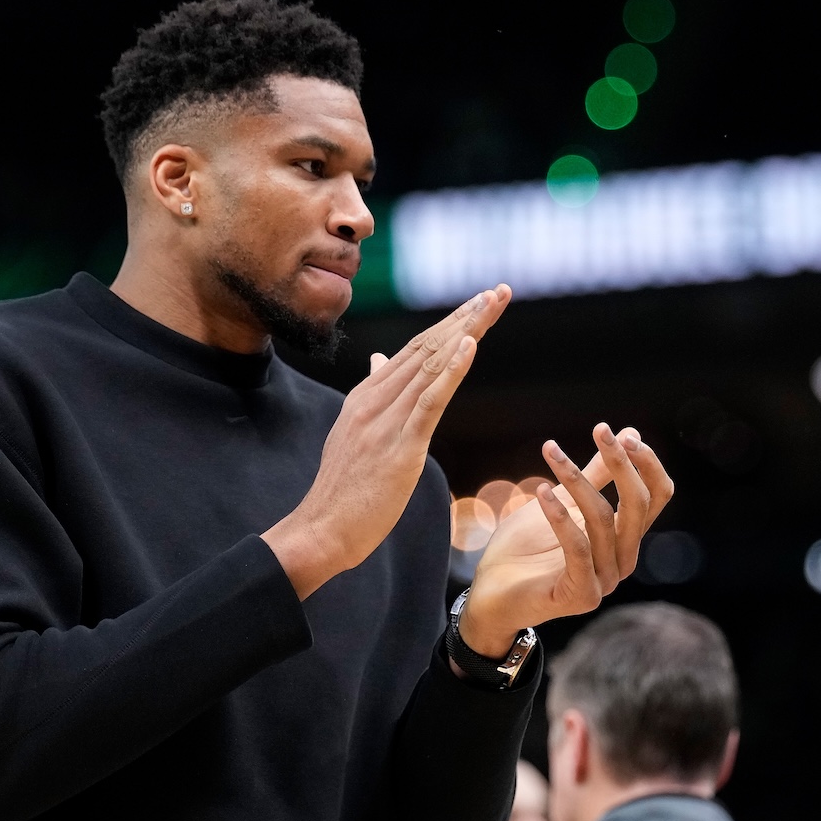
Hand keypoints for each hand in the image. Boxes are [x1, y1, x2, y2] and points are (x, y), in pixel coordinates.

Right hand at [264, 285, 512, 598]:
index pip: (414, 350)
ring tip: (493, 304)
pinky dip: (452, 370)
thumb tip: (378, 361)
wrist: (321, 529)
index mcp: (367, 397)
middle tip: (499, 291)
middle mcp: (374, 400)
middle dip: (465, 317)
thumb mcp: (354, 434)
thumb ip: (371, 396)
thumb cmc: (343, 491)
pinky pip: (429, 401)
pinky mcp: (399, 447)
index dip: (449, 324)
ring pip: (431, 365)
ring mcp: (385, 421)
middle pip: (427, 347)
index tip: (479, 302)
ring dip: (466, 331)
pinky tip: (470, 345)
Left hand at [457, 423, 673, 656]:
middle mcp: (622, 559)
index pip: (655, 496)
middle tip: (600, 430)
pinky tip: (541, 491)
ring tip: (551, 452)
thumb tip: (626, 432)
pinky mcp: (581, 595)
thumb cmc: (526, 547)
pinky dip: (560, 516)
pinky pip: (578, 548)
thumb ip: (595, 475)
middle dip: (621, 463)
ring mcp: (604, 580)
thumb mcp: (562, 501)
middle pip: (638, 505)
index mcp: (624, 537)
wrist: (491, 593)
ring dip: (577, 480)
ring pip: (604, 520)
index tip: (622, 432)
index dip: (646, 463)